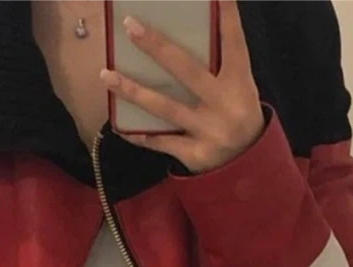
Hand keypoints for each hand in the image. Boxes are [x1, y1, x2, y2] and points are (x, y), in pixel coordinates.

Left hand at [101, 0, 264, 173]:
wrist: (247, 165)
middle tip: (130, 25)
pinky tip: (120, 127)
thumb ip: (217, 64)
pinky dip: (141, 135)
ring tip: (106, 75)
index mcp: (239, 82)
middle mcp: (225, 104)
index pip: (233, 42)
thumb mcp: (239, 87)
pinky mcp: (196, 155)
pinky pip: (162, 142)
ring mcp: (209, 131)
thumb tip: (176, 37)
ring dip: (133, 91)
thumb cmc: (236, 113)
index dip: (226, 15)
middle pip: (187, 71)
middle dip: (157, 48)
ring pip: (166, 108)